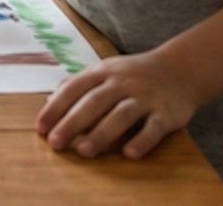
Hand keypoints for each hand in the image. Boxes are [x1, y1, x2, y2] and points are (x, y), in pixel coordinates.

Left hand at [36, 49, 201, 159]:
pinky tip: (128, 154)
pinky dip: (142, 140)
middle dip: (72, 123)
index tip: (41, 128)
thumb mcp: (105, 72)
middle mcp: (123, 82)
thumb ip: (78, 85)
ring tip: (84, 151)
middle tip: (56, 143)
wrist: (182, 69)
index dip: (55, 108)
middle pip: (94, 102)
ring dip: (102, 133)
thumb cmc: (134, 75)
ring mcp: (146, 97)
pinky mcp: (168, 113)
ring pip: (121, 115)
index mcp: (103, 72)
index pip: (74, 88)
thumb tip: (48, 102)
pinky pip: (153, 127)